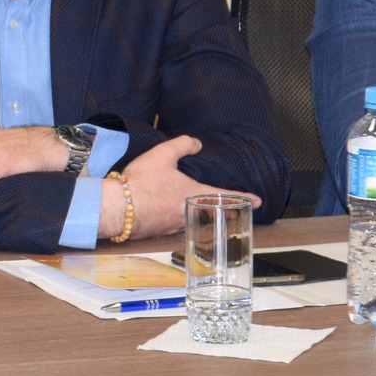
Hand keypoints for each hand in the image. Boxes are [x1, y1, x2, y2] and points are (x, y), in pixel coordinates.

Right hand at [104, 135, 259, 239]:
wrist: (117, 208)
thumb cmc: (141, 182)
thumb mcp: (162, 155)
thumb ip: (181, 145)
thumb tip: (196, 143)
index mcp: (193, 194)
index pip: (225, 196)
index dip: (243, 198)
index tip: (258, 202)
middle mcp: (188, 213)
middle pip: (213, 213)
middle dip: (226, 212)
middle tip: (235, 212)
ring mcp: (174, 226)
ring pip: (193, 220)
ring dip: (200, 216)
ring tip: (201, 211)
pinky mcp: (160, 231)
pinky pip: (174, 225)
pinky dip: (177, 219)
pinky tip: (168, 214)